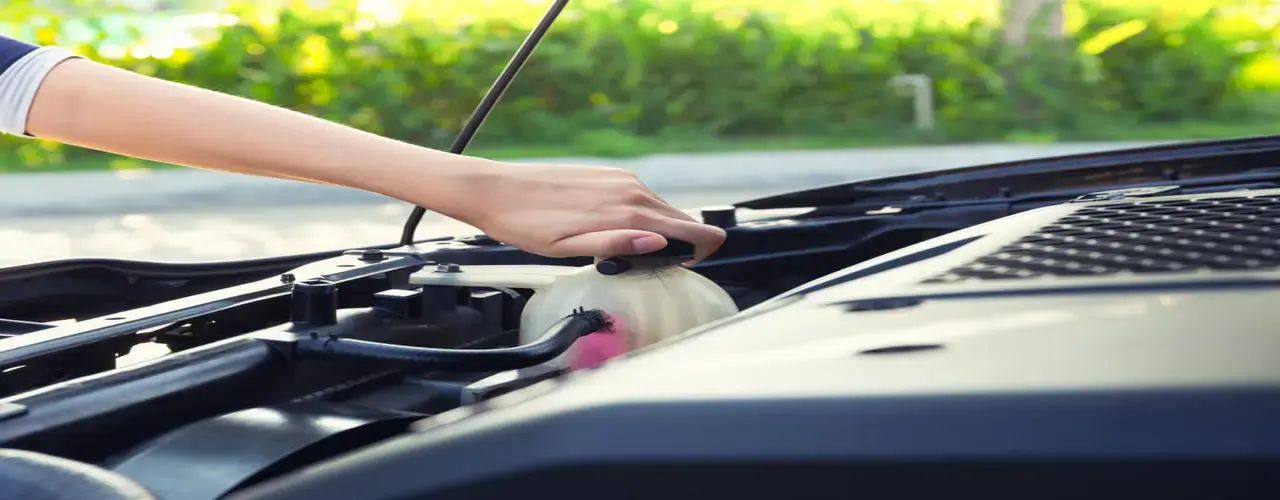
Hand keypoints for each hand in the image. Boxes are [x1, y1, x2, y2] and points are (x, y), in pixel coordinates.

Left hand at [432, 161, 726, 260]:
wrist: (494, 189)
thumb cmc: (524, 223)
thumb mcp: (567, 248)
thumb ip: (616, 245)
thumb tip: (657, 243)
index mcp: (625, 210)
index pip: (690, 227)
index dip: (701, 250)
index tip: (689, 265)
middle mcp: (629, 188)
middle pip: (680, 219)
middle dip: (682, 243)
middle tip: (658, 267)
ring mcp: (620, 179)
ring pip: (660, 209)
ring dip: (661, 231)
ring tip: (635, 254)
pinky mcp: (608, 174)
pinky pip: (640, 198)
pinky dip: (642, 216)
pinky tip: (621, 231)